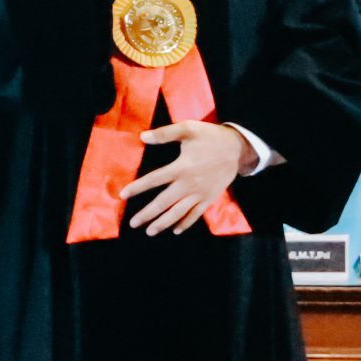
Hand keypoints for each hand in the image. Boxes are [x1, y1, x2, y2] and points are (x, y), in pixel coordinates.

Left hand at [122, 119, 247, 234]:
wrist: (238, 148)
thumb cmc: (210, 137)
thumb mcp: (189, 129)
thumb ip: (165, 133)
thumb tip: (142, 137)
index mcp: (182, 167)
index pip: (154, 179)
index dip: (137, 187)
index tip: (122, 195)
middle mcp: (189, 184)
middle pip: (164, 202)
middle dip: (147, 214)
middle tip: (133, 223)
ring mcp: (200, 193)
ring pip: (179, 212)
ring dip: (163, 223)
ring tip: (149, 232)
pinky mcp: (210, 198)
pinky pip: (196, 214)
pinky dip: (186, 223)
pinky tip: (175, 230)